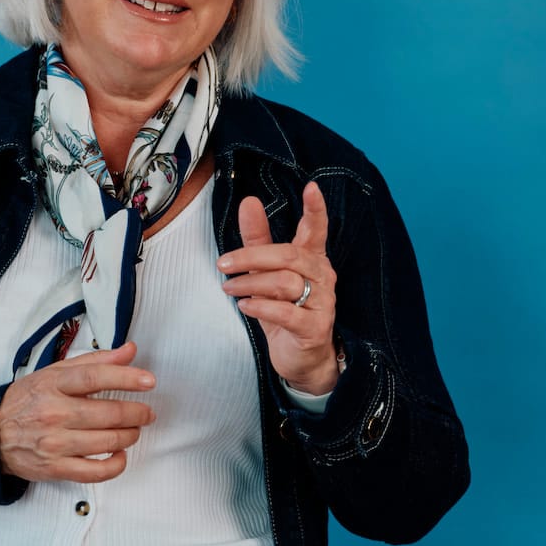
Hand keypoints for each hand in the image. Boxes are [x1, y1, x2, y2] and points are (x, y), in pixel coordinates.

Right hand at [0, 341, 156, 482]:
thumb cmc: (28, 400)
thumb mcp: (55, 371)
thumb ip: (95, 361)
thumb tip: (129, 351)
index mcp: (54, 384)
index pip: (95, 377)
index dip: (127, 377)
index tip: (149, 380)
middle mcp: (54, 412)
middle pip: (107, 413)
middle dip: (136, 413)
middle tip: (147, 412)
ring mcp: (55, 443)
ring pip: (106, 442)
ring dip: (130, 435)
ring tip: (134, 429)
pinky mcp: (56, 468)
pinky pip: (95, 472)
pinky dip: (116, 464)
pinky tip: (120, 454)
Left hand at [218, 182, 338, 394]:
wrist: (302, 359)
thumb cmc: (284, 309)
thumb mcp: (266, 272)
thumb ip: (258, 238)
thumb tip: (249, 201)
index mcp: (312, 259)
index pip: (316, 229)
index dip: (316, 209)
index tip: (311, 186)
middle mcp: (322, 277)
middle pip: (288, 256)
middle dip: (252, 257)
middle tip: (223, 263)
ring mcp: (322, 303)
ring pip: (285, 283)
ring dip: (251, 284)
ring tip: (229, 289)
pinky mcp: (314, 328)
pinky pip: (286, 312)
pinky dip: (261, 306)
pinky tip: (245, 306)